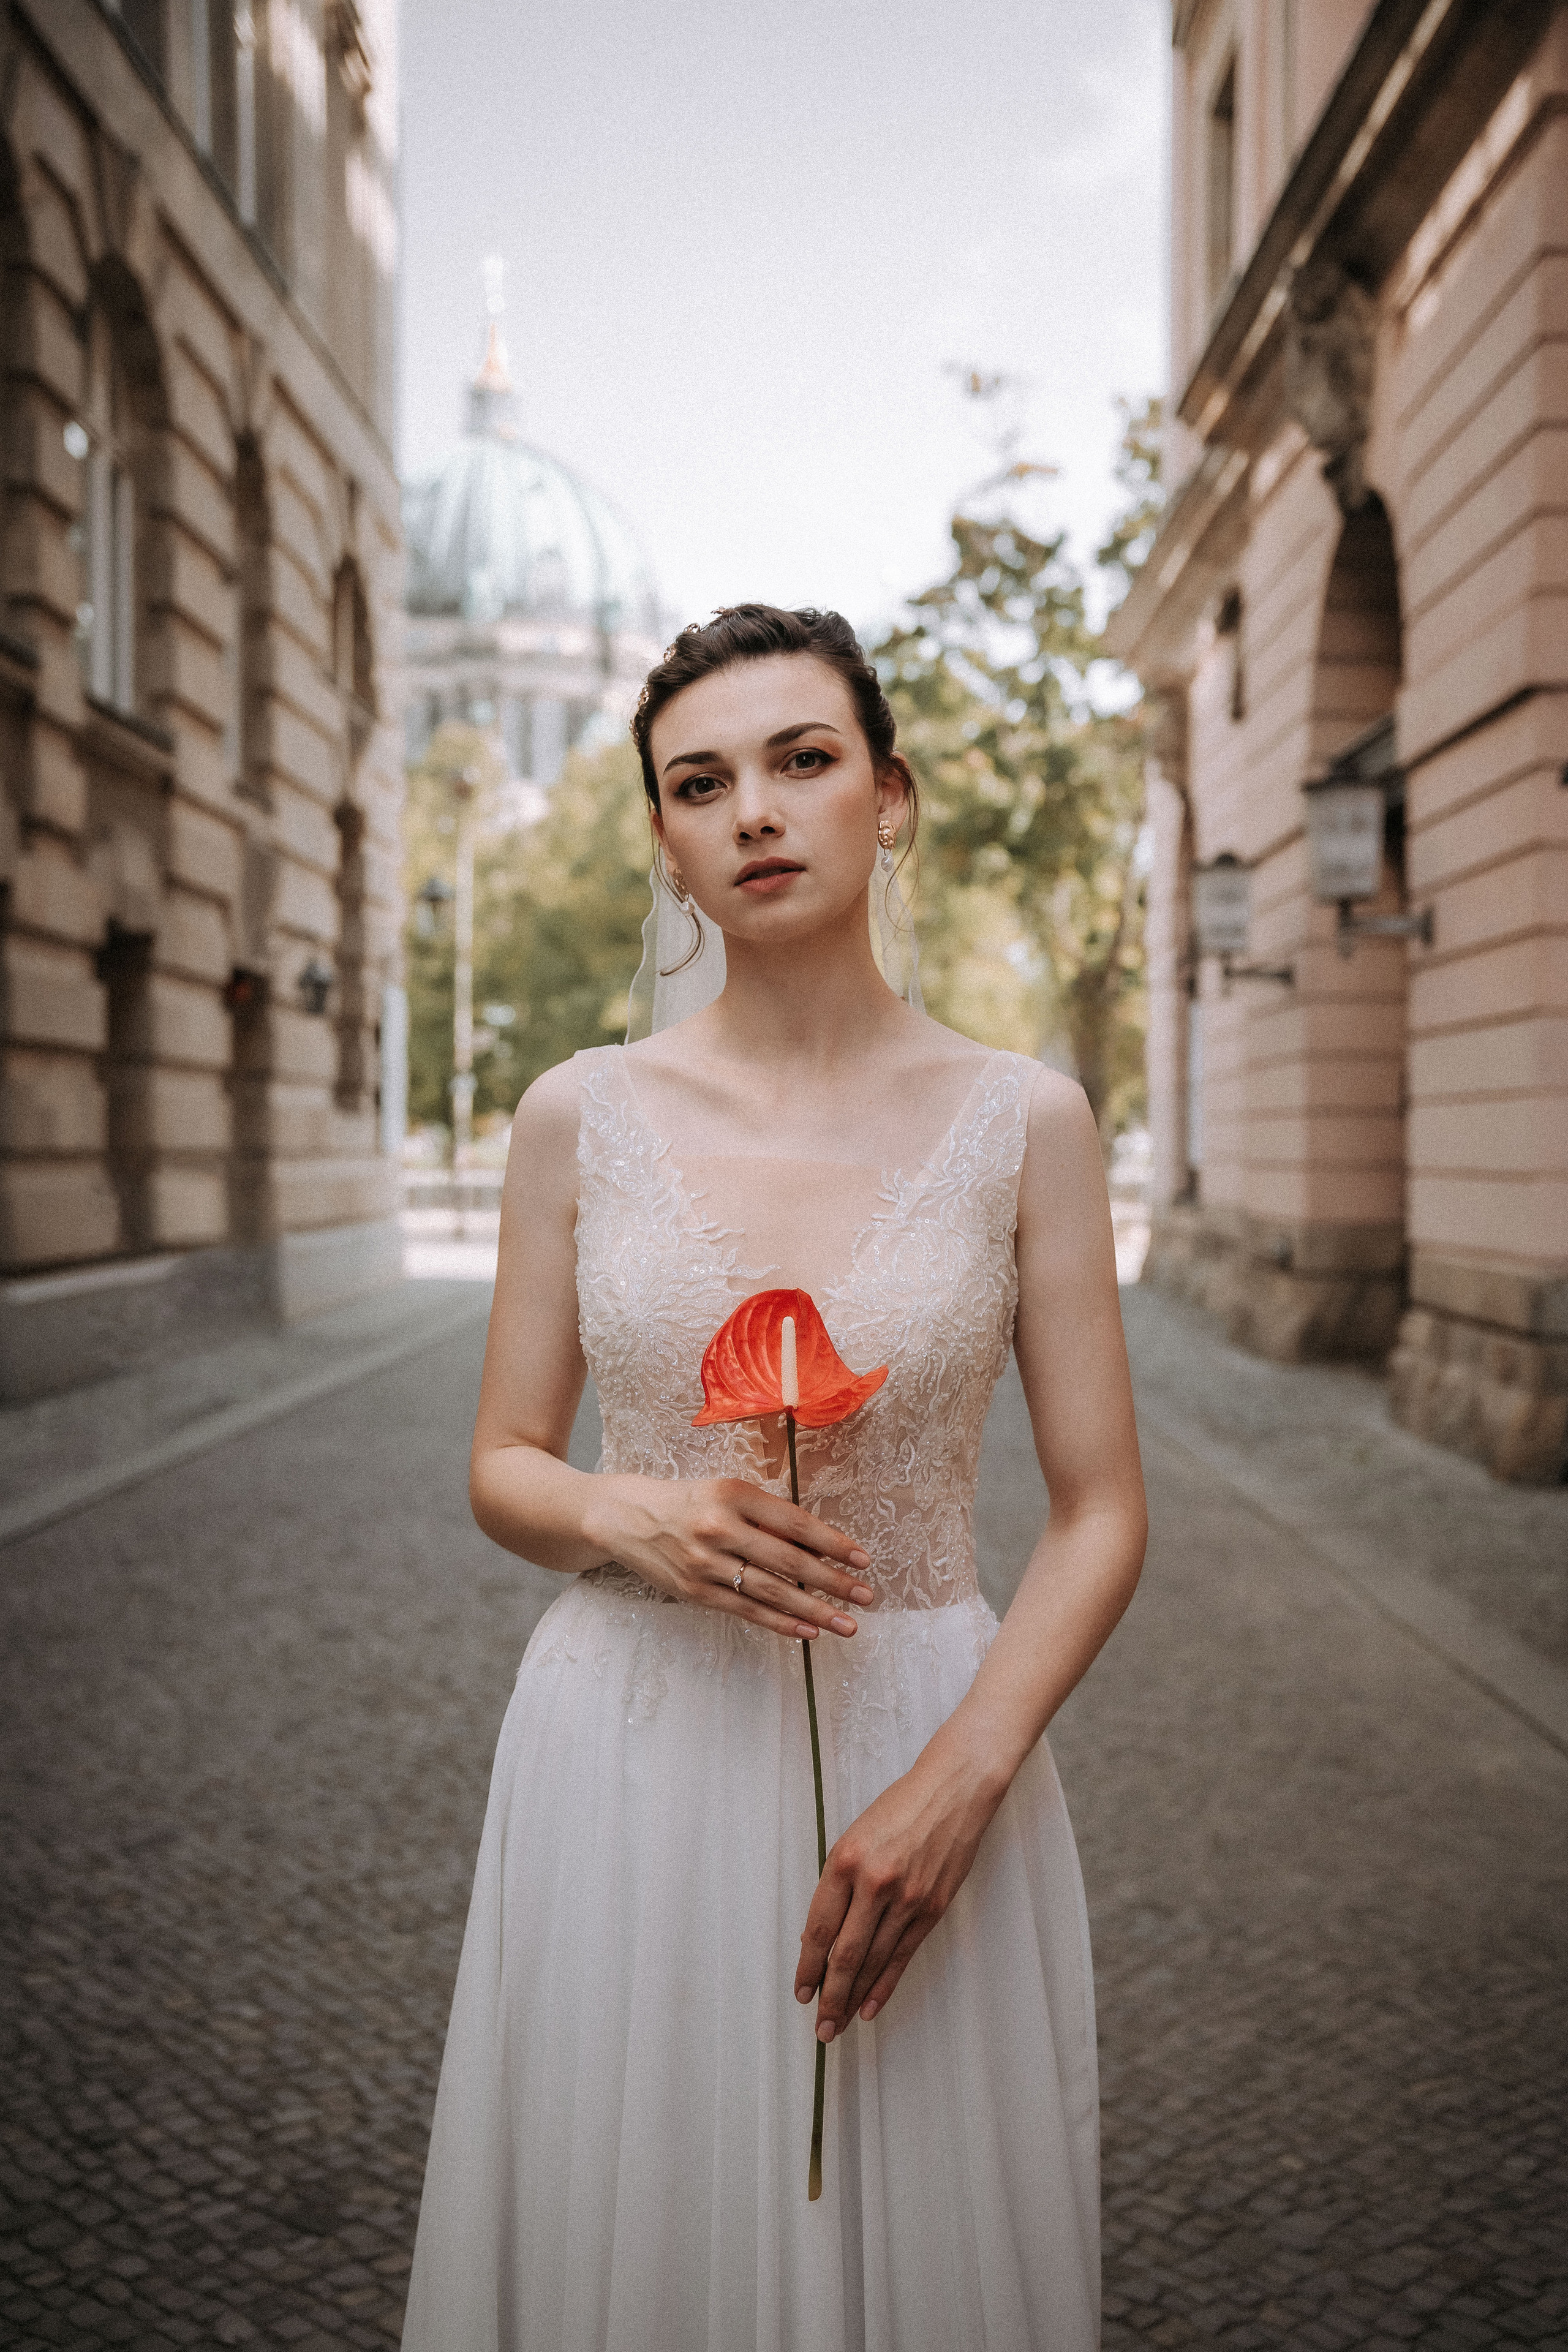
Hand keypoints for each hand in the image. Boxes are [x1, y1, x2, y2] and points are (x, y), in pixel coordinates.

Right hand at [582, 1474, 873, 1642]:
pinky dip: (780, 1623)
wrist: (625, 1517)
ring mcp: (705, 1563)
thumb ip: (767, 1515)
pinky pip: (746, 1612)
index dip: (833, 1543)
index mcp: (733, 1494)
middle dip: (832, 1582)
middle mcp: (719, 1527)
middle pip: (788, 1560)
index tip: (863, 1560)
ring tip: (847, 1623)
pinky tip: (809, 1631)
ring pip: (771, 1592)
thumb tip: (821, 1545)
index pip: (794, 1523)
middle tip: (865, 1596)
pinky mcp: (695, 1592)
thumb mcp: (726, 1492)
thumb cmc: (688, 1501)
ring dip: (814, 1610)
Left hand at [794, 1738, 1003, 2035]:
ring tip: (839, 2024)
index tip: (801, 1992)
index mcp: (845, 1860)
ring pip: (874, 1961)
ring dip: (854, 1997)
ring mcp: (906, 1898)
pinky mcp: (932, 1908)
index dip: (808, 1966)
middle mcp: (874, 1882)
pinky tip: (870, 2006)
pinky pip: (902, 1955)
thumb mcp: (854, 1838)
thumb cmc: (898, 1809)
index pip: (820, 1928)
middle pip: (845, 1954)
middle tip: (820, 2027)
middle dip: (829, 1996)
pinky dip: (885, 1984)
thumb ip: (837, 1886)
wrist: (953, 1791)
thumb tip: (818, 1939)